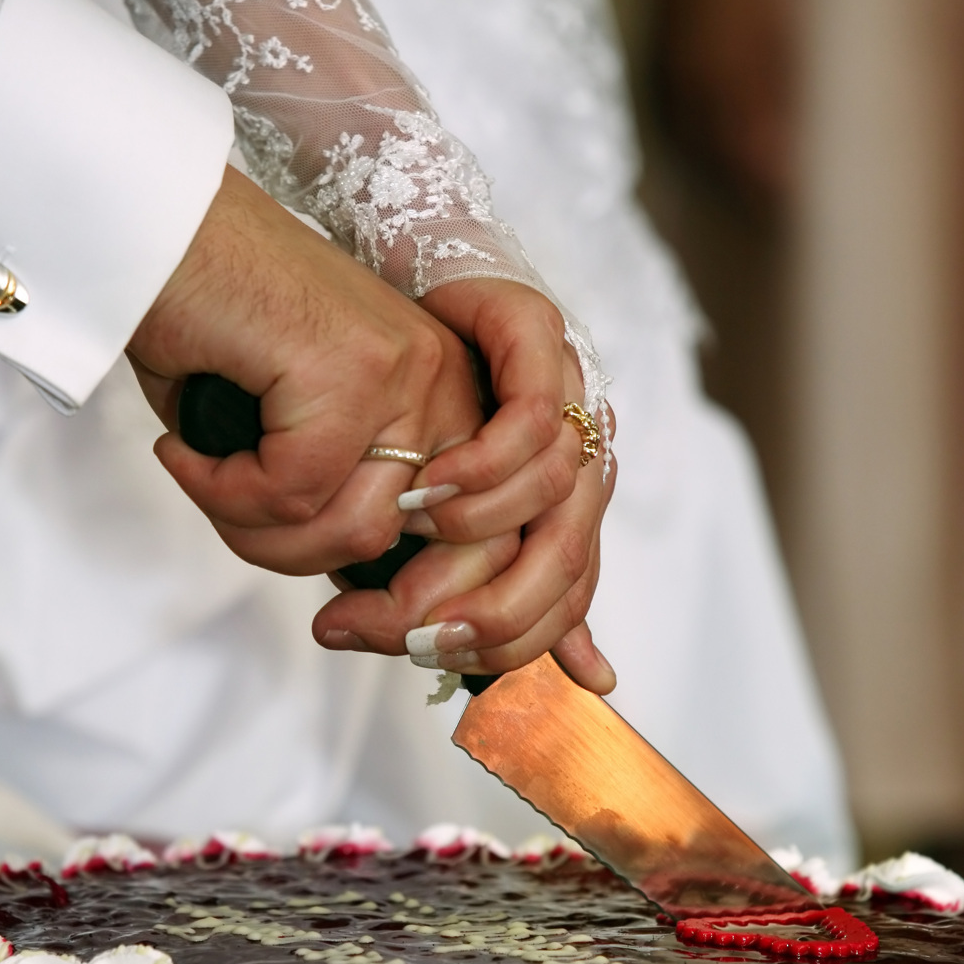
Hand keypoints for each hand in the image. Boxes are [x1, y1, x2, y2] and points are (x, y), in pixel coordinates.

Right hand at [127, 165, 485, 575]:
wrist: (155, 228)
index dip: (397, 596)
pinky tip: (182, 446)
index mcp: (444, 397)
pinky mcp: (349, 368)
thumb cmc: (213, 325)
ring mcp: (401, 370)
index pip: (461, 540)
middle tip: (225, 516)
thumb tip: (361, 597)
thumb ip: (340, 501)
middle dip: (295, 558)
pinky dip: (218, 488)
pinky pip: (288, 490)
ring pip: (345, 528)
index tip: (332, 611)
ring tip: (200, 474)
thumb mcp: (298, 432)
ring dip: (251, 526)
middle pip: (388, 539)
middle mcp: (441, 380)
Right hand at [313, 273, 616, 693]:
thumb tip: (537, 682)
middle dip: (494, 611)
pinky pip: (533, 416)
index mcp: (560, 503)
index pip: (563, 600)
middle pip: (568, 560)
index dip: (506, 644)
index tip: (430, 657)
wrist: (386, 282)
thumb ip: (463, 587)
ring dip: (479, 530)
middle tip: (416, 631)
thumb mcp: (424, 514)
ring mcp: (567, 390)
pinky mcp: (540, 332)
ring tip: (408, 538)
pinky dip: (485, 462)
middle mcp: (577, 453)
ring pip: (557, 493)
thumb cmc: (403, 405)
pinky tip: (429, 482)